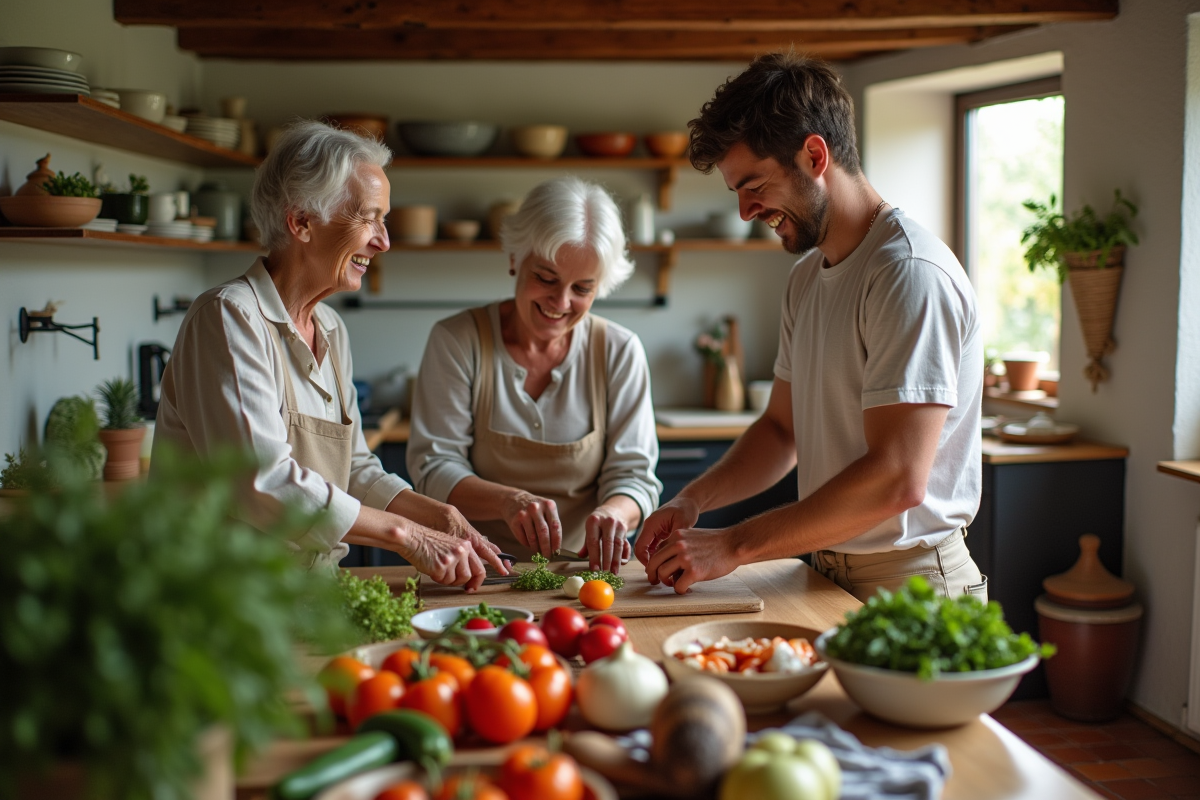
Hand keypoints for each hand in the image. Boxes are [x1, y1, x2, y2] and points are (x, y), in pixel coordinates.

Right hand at [386, 490, 508, 575]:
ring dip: (450, 580)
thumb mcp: (450, 546)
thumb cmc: (427, 544)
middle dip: (470, 584)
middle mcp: (463, 550)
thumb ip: (462, 557)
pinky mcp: (442, 565)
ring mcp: (453, 557)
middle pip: (474, 574)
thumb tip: (469, 575)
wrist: (412, 537)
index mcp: (467, 544)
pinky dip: (438, 578)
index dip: (483, 578)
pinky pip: (444, 580)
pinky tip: (431, 568)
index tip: (483, 584)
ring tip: (440, 570)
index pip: (482, 564)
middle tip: (467, 589)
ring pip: (459, 580)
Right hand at [502, 491, 561, 557]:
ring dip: (536, 548)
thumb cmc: (534, 510)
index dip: (556, 542)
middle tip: (547, 557)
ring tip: (539, 552)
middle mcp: (536, 508)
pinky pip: (523, 538)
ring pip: (533, 537)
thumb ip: (552, 526)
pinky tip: (530, 545)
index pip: (556, 526)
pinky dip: (527, 545)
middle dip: (546, 548)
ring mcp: (524, 513)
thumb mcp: (546, 511)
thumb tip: (555, 549)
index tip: (556, 552)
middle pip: (544, 533)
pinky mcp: (514, 520)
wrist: (513, 500)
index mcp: (549, 505)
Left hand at [584, 507, 631, 574]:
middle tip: (605, 573)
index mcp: (594, 521)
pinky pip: (625, 545)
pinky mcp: (626, 529)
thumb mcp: (590, 528)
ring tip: (613, 572)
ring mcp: (618, 525)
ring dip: (616, 561)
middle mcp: (607, 522)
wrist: (614, 509)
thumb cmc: (598, 522)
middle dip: (606, 561)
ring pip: (618, 545)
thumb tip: (580, 556)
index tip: (594, 569)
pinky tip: (620, 565)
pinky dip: (623, 556)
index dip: (594, 557)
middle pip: (607, 544)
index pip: (593, 541)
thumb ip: (586, 543)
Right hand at [634, 497, 699, 571]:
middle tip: (659, 576)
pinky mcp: (658, 533)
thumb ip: (677, 537)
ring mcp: (653, 530)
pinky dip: (658, 555)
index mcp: (651, 524)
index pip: (640, 546)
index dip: (645, 561)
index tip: (656, 571)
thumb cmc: (686, 508)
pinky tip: (668, 563)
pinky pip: (654, 547)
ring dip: (654, 560)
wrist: (689, 500)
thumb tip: (674, 553)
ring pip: (647, 549)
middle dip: (649, 563)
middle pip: (642, 549)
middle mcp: (649, 527)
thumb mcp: (683, 522)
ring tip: (663, 572)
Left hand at [644, 527, 737, 594]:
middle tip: (656, 582)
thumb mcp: (692, 536)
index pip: (656, 551)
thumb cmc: (715, 543)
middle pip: (654, 563)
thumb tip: (667, 560)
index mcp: (676, 536)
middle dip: (653, 574)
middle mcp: (678, 545)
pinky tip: (687, 589)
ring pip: (662, 574)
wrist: (733, 544)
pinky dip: (680, 590)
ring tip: (675, 584)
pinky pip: (678, 586)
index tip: (657, 571)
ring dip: (666, 582)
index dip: (655, 563)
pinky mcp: (694, 571)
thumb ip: (679, 545)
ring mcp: (685, 558)